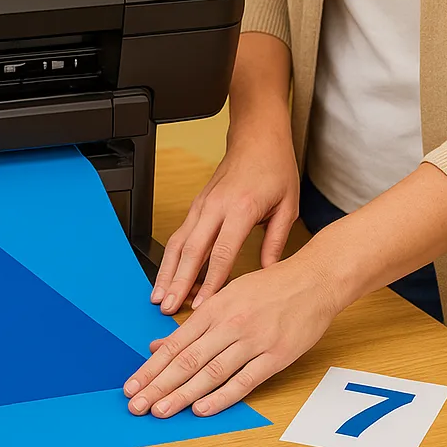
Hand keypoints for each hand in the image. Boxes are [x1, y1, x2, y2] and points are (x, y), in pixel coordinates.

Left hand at [126, 252, 341, 417]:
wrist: (315, 280)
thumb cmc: (269, 287)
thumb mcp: (225, 296)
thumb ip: (192, 326)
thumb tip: (156, 346)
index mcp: (213, 309)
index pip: (174, 345)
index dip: (150, 368)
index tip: (131, 386)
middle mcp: (229, 324)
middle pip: (187, 360)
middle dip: (158, 385)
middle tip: (137, 405)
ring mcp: (253, 341)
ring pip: (211, 372)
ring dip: (183, 395)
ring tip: (161, 410)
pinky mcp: (277, 356)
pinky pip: (245, 381)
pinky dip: (221, 397)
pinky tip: (201, 409)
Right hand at [152, 119, 298, 315]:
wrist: (257, 139)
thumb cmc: (275, 169)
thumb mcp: (288, 207)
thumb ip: (276, 242)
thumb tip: (268, 274)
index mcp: (242, 208)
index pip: (222, 252)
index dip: (211, 281)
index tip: (203, 304)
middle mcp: (216, 207)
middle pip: (191, 251)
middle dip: (178, 282)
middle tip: (168, 307)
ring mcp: (201, 206)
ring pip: (178, 244)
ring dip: (166, 272)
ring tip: (158, 296)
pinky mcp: (195, 206)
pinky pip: (179, 236)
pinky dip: (171, 259)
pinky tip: (167, 276)